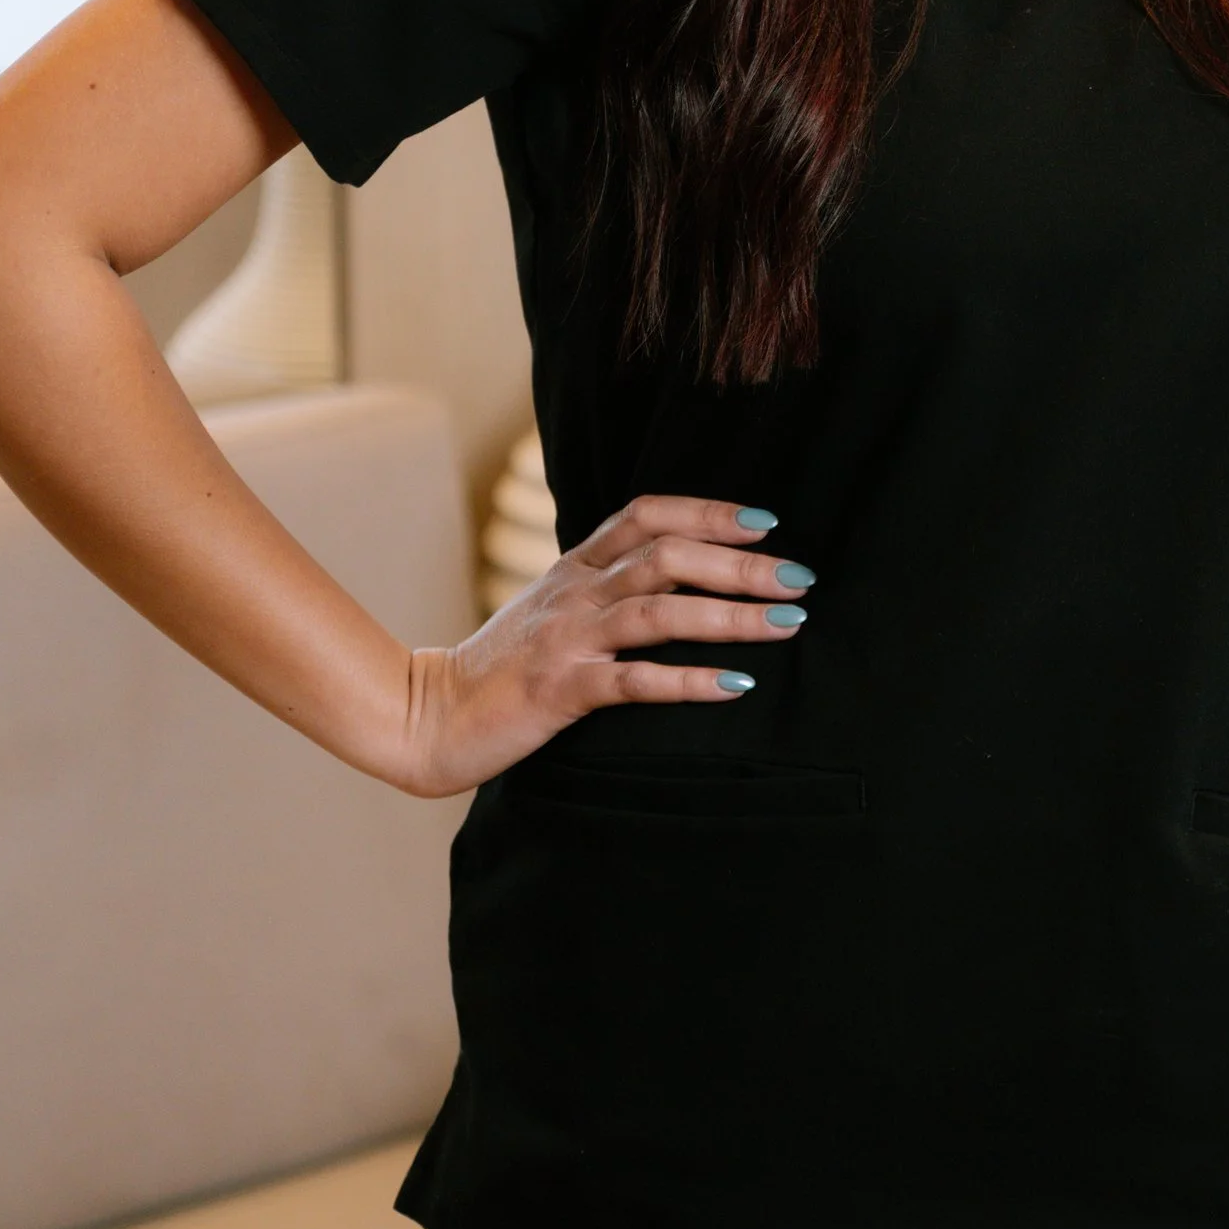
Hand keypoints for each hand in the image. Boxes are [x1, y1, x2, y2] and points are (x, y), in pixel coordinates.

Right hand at [396, 493, 808, 797]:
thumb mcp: (552, 611)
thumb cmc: (501, 668)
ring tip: (787, 624)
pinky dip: (690, 680)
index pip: (647, 514)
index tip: (766, 523)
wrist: (428, 716)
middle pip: (668, 556)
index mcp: (574, 567)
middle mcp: (575, 591)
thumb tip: (679, 576)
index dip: (709, 512)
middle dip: (740, 564)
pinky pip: (635, 680)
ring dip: (730, 615)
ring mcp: (567, 638)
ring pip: (660, 611)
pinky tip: (736, 686)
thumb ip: (604, 587)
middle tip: (800, 579)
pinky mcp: (560, 689)